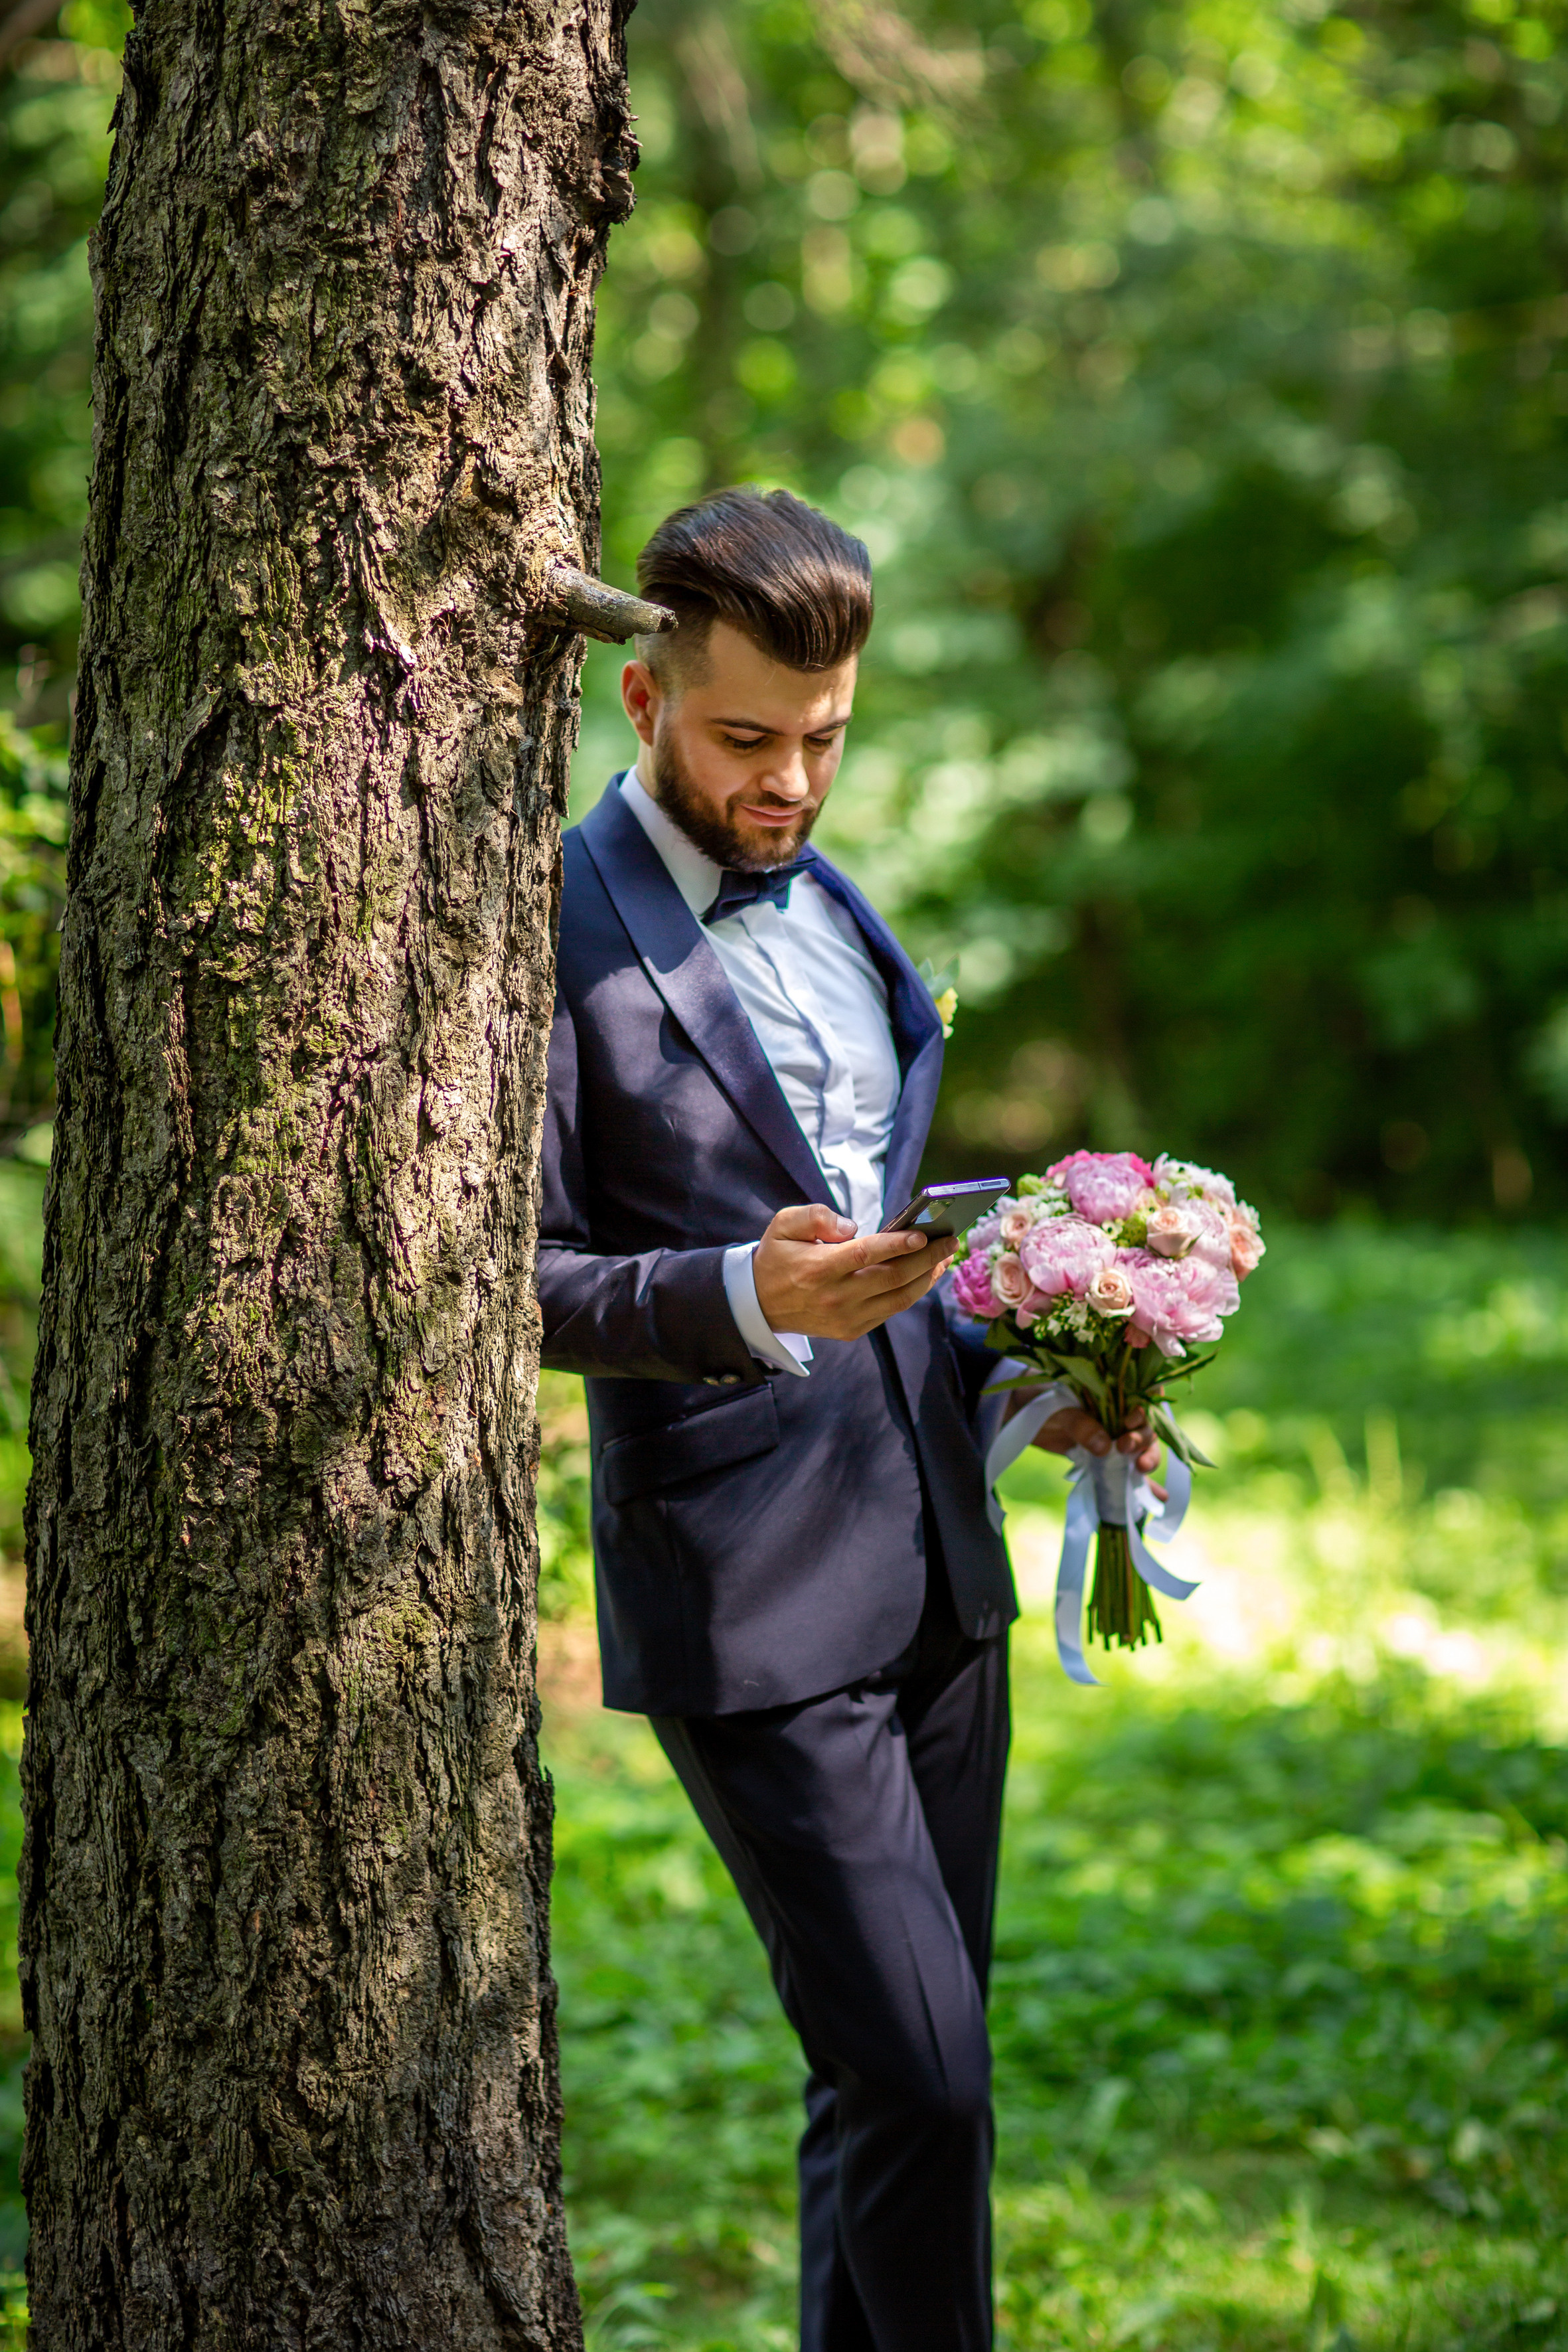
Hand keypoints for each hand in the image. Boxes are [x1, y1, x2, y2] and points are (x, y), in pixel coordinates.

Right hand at [752, 1203, 957, 1342]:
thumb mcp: (783, 1225)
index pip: (865, 1255)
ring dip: (927, 1278)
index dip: (896, 1245)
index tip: (923, 1235)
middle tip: (950, 1240)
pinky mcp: (852, 1330)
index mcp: (818, 1269)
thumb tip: (852, 1227)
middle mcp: (835, 1297)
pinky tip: (925, 1275)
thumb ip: (816, 1216)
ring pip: (898, 1298)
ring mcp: (846, 1318)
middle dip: (927, 1259)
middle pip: (892, 1278)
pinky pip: (890, 1310)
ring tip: (945, 1257)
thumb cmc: (777, 1257)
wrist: (759, 1304)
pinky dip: (912, 1292)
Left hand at [1019, 1395, 1161, 1477]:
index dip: (1143, 1409)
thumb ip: (1080, 1424)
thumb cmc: (1038, 1398)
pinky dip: (1141, 1483)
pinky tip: (1159, 1498)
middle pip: (1144, 1425)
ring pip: (1140, 1448)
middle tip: (1126, 1448)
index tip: (1129, 1420)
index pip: (1141, 1397)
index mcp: (1112, 1389)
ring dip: (1147, 1459)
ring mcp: (1113, 1434)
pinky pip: (1126, 1468)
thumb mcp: (1058, 1407)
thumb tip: (1104, 1447)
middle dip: (1142, 1439)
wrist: (1016, 1413)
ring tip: (1142, 1470)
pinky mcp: (1104, 1456)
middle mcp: (1119, 1411)